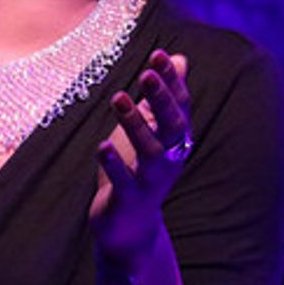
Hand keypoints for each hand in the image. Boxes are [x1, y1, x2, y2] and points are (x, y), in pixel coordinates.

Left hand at [89, 50, 193, 276]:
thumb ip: (164, 96)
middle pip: (171, 126)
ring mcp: (151, 181)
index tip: (159, 54)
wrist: (132, 229)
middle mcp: (170, 159)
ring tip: (118, 98)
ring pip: (150, 151)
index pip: (179, 106)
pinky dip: (115, 164)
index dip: (171, 81)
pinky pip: (124, 181)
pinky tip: (103, 146)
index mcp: (176, 140)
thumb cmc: (140, 171)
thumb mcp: (154, 130)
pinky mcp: (130, 200)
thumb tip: (180, 56)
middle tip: (147, 73)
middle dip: (162, 99)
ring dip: (135, 124)